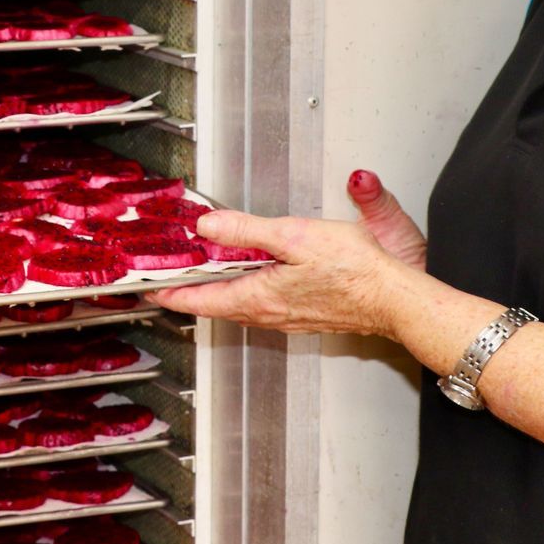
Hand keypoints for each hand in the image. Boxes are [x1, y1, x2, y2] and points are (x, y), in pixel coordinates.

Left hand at [148, 171, 429, 338]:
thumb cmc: (355, 272)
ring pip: (240, 306)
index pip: (200, 299)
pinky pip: (262, 305)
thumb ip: (246, 231)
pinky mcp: (307, 314)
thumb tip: (208, 226)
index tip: (148, 288)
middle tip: (169, 279)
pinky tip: (254, 279)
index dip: (170, 292)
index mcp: (259, 297)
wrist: (395, 299)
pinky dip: (246, 291)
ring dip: (218, 292)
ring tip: (205, 276)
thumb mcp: (293, 238)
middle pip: (216, 305)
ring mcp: (288, 317)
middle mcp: (269, 313)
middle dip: (190, 291)